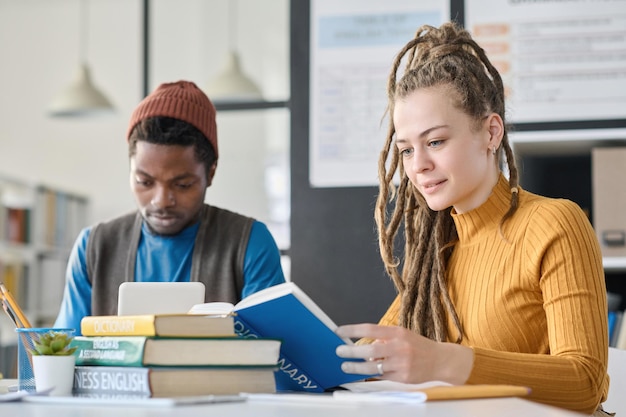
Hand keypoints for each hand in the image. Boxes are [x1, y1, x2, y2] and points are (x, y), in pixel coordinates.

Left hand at [335, 323, 472, 384]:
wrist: (440, 360)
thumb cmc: (417, 346)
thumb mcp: (402, 335)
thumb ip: (384, 338)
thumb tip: (365, 347)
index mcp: (397, 333)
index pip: (370, 328)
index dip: (352, 330)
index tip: (339, 331)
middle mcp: (399, 347)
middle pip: (370, 349)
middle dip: (351, 351)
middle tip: (339, 351)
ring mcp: (401, 363)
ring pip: (374, 366)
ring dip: (357, 367)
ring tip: (346, 366)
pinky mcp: (403, 377)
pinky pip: (382, 376)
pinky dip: (371, 374)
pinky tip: (362, 373)